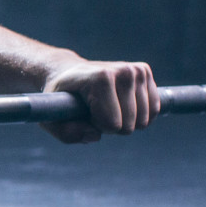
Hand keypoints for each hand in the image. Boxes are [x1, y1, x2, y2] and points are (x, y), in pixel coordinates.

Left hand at [41, 59, 159, 143]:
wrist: (69, 72)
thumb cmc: (61, 98)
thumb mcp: (52, 118)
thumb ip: (67, 132)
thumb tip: (95, 136)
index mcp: (101, 79)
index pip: (113, 124)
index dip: (97, 126)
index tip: (86, 112)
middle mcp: (123, 71)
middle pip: (129, 126)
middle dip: (112, 125)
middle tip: (96, 109)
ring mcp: (136, 70)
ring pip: (143, 121)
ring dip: (125, 120)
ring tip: (107, 105)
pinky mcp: (144, 71)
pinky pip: (154, 110)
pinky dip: (138, 115)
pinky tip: (122, 104)